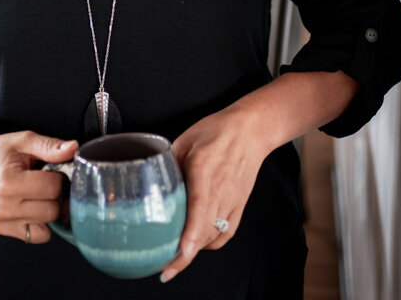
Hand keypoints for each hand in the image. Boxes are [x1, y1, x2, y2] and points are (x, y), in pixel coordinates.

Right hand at [0, 131, 77, 243]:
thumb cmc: (2, 151)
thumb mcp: (26, 140)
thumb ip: (50, 146)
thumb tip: (74, 148)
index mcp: (8, 181)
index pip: (53, 188)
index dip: (59, 177)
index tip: (51, 169)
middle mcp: (3, 205)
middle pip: (52, 210)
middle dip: (56, 194)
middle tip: (46, 181)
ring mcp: (1, 220)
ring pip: (48, 225)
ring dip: (50, 209)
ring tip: (39, 193)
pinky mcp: (2, 229)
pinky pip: (37, 236)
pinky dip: (42, 224)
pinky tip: (34, 207)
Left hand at [160, 108, 266, 282]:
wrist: (249, 131)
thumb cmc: (216, 131)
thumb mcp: (184, 140)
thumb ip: (168, 164)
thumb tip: (151, 182)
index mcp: (204, 169)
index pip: (199, 208)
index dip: (190, 234)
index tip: (179, 252)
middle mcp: (220, 189)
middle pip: (204, 230)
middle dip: (185, 255)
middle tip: (165, 268)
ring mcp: (232, 200)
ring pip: (213, 235)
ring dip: (194, 249)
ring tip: (175, 256)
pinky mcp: (239, 206)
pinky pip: (225, 234)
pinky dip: (209, 242)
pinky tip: (196, 242)